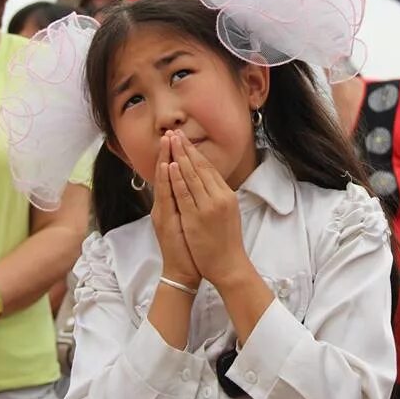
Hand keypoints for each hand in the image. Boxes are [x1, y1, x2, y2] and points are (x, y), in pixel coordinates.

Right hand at [151, 132, 200, 288]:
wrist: (182, 271)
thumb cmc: (188, 248)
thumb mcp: (186, 222)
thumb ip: (185, 204)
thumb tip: (192, 187)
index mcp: (169, 205)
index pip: (170, 176)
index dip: (172, 157)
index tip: (175, 139)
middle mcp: (163, 206)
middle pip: (165, 174)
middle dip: (168, 153)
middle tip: (170, 132)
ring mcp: (163, 213)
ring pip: (164, 182)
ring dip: (165, 160)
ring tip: (167, 141)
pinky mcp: (165, 221)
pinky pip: (166, 197)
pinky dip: (166, 180)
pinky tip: (166, 167)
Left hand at [167, 130, 248, 287]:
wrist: (228, 266)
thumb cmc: (226, 242)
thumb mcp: (227, 214)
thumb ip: (218, 196)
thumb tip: (209, 181)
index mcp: (226, 195)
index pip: (209, 169)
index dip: (196, 153)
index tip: (186, 140)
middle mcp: (220, 197)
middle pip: (200, 168)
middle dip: (186, 149)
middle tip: (176, 132)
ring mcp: (208, 207)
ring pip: (192, 177)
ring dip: (180, 157)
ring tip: (171, 142)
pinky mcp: (197, 218)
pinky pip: (185, 194)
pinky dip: (177, 178)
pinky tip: (171, 166)